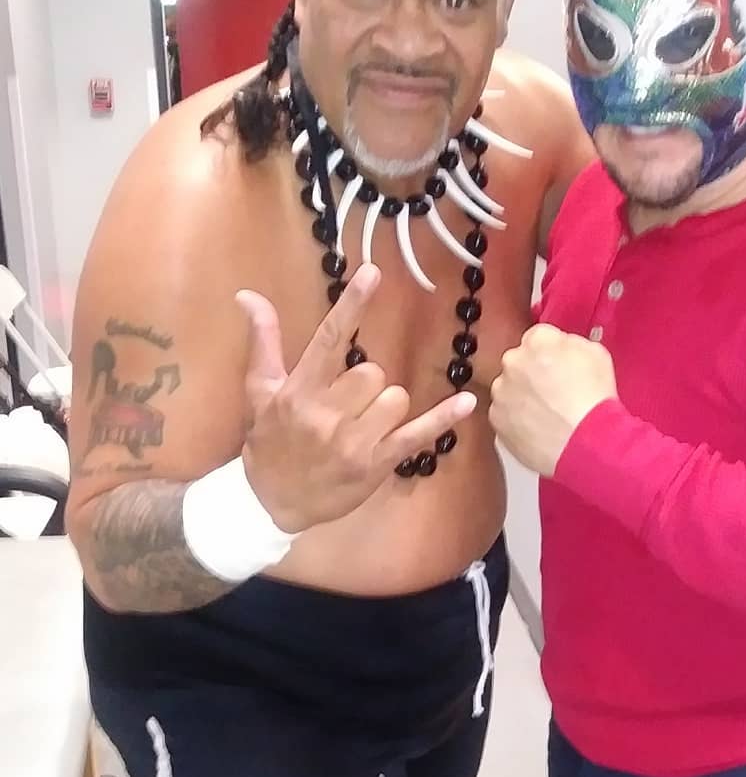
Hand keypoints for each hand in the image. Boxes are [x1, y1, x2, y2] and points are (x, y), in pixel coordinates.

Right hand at [236, 265, 475, 531]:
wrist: (269, 504)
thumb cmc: (269, 442)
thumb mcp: (259, 392)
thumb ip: (264, 341)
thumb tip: (248, 294)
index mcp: (299, 391)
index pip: (329, 339)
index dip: (352, 305)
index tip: (372, 272)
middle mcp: (326, 414)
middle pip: (373, 372)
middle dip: (367, 385)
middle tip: (347, 406)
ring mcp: (353, 441)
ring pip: (396, 398)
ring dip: (386, 408)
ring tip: (363, 427)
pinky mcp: (376, 464)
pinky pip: (417, 434)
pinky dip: (443, 418)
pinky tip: (467, 402)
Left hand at [490, 324, 616, 477]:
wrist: (585, 442)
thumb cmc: (593, 401)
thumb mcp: (596, 354)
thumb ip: (571, 342)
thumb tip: (562, 345)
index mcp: (538, 340)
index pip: (539, 338)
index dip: (551, 353)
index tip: (558, 365)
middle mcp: (513, 361)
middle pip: (520, 361)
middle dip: (533, 373)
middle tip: (555, 391)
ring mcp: (501, 390)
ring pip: (509, 388)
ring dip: (523, 396)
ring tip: (548, 412)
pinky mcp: (496, 418)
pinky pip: (505, 413)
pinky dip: (518, 418)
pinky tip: (539, 426)